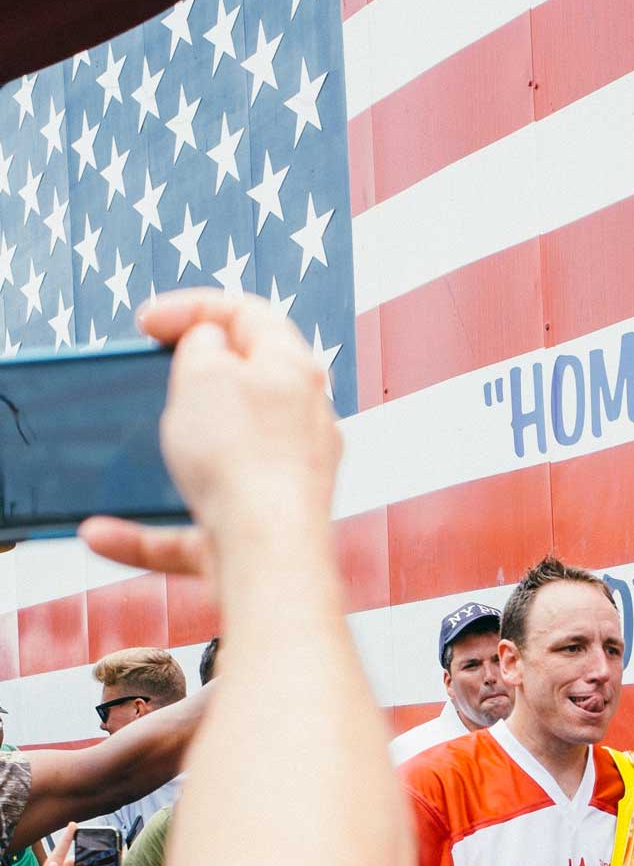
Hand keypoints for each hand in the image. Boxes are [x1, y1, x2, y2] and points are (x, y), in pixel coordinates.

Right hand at [79, 290, 340, 585]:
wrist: (271, 558)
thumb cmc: (241, 459)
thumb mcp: (204, 371)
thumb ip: (201, 343)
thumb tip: (210, 344)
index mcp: (296, 372)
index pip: (249, 314)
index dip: (193, 307)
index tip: (145, 323)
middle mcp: (303, 427)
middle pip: (245, 388)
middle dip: (192, 384)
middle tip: (152, 382)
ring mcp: (285, 486)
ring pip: (219, 462)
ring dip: (165, 460)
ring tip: (128, 456)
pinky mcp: (260, 539)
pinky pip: (194, 530)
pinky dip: (148, 532)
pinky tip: (98, 534)